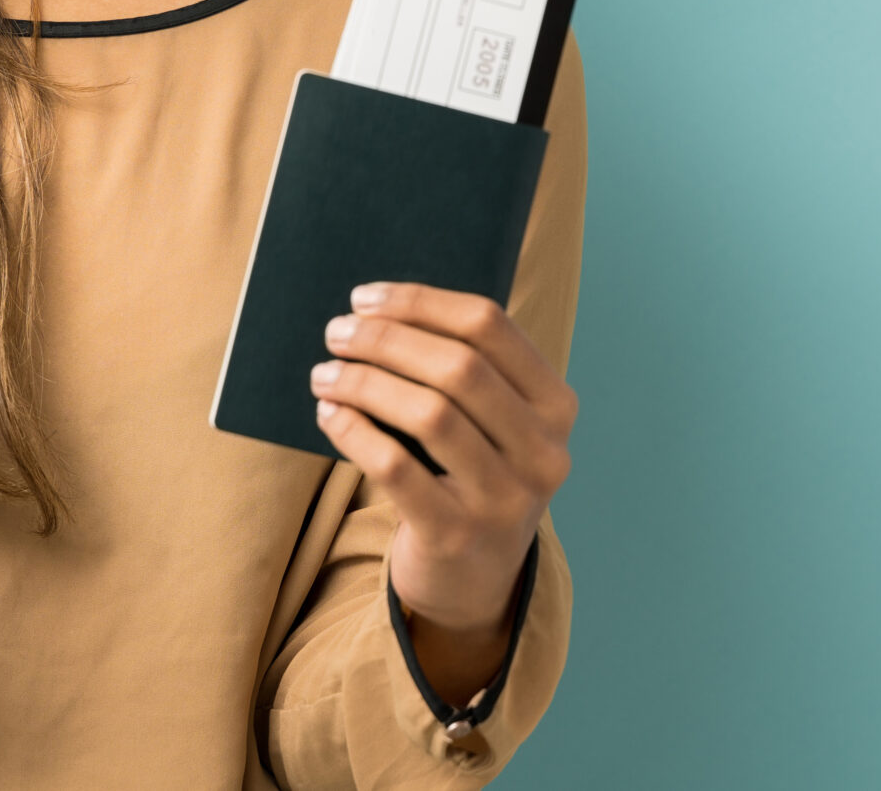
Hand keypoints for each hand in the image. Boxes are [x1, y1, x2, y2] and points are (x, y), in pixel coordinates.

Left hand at [311, 283, 577, 703]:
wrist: (475, 582)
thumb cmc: (471, 476)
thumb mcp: (492, 424)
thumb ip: (462, 371)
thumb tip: (375, 310)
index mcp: (555, 406)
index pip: (490, 327)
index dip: (421, 302)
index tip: (366, 297)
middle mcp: (543, 451)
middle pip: (458, 367)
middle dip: (386, 340)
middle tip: (336, 334)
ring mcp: (505, 499)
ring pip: (428, 414)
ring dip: (365, 382)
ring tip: (325, 373)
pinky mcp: (457, 535)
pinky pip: (396, 468)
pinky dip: (355, 431)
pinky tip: (330, 415)